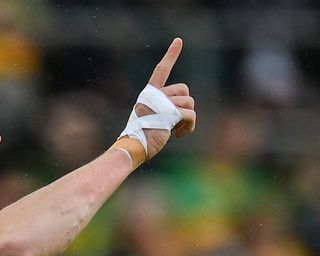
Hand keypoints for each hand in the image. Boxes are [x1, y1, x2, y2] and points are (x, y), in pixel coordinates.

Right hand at [139, 38, 196, 158]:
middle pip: (184, 90)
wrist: (133, 146)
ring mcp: (162, 102)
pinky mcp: (170, 112)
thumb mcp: (151, 116)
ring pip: (189, 103)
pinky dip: (189, 127)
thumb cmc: (141, 136)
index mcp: (149, 93)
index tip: (179, 41)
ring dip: (186, 119)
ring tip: (174, 130)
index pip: (161, 70)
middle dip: (184, 105)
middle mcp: (155, 94)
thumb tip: (183, 113)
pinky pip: (191, 115)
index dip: (171, 55)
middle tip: (174, 120)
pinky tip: (179, 135)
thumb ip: (164, 108)